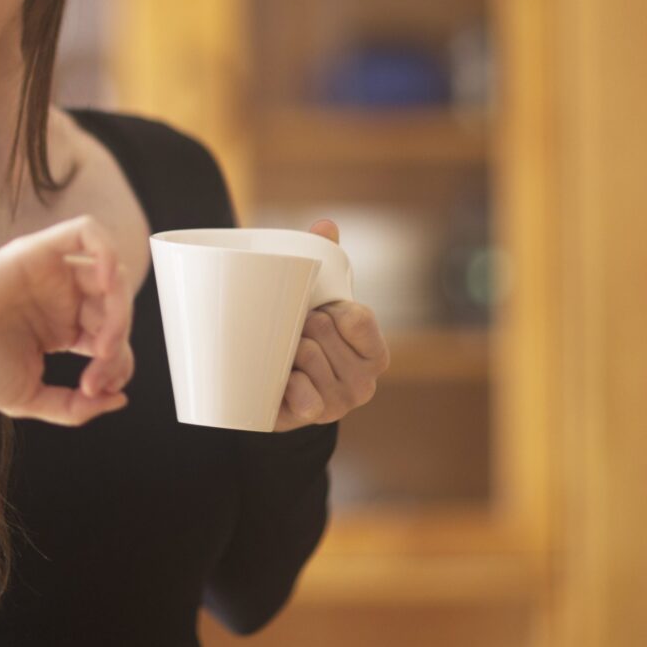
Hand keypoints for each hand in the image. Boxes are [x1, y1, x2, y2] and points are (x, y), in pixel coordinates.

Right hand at [0, 214, 136, 426]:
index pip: (112, 338)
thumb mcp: (30, 398)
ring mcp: (51, 273)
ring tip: (101, 342)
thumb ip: (74, 407)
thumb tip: (118, 399)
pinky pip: (86, 233)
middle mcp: (61, 298)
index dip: (116, 365)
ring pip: (110, 273)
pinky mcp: (37, 251)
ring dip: (120, 307)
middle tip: (96, 373)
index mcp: (62, 329)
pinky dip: (106, 253)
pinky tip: (105, 284)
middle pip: (116, 308)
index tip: (95, 389)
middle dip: (118, 344)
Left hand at [274, 219, 390, 431]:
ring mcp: (341, 405)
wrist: (271, 392)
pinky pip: (304, 397)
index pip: (358, 316)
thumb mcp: (317, 301)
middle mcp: (366, 382)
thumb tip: (326, 224)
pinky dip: (288, 386)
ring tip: (281, 358)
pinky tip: (281, 384)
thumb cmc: (302, 340)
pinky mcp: (313, 421)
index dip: (330, 308)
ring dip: (285, 352)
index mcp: (376, 351)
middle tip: (291, 336)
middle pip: (323, 330)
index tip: (317, 310)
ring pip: (307, 355)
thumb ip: (326, 262)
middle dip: (300, 326)